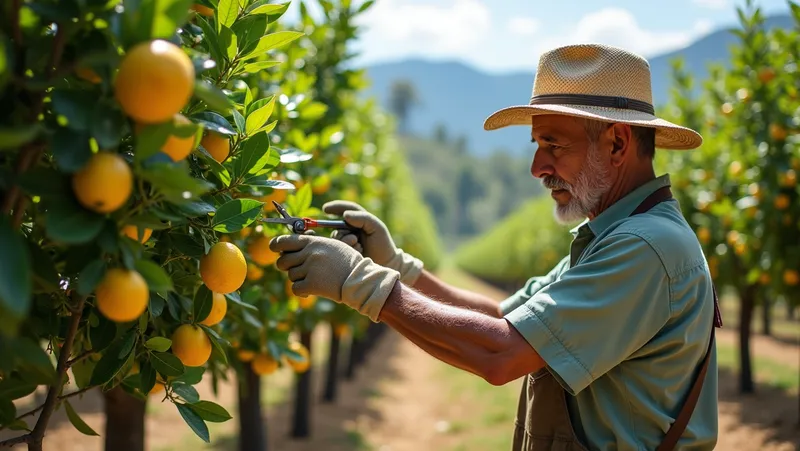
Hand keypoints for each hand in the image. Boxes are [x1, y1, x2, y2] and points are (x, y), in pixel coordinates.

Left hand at [269, 234, 400, 321]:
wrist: (359, 279)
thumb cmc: (347, 262)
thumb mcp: (332, 245)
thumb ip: (312, 244)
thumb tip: (291, 244)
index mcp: (313, 242)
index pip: (283, 241)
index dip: (275, 245)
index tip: (274, 248)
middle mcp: (309, 253)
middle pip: (283, 261)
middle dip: (287, 266)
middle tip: (299, 270)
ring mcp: (310, 269)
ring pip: (290, 276)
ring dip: (299, 279)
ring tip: (313, 279)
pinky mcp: (311, 284)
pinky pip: (295, 288)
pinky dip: (301, 291)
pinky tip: (310, 291)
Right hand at [322, 200, 423, 284]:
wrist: (385, 264)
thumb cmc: (382, 244)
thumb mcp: (376, 227)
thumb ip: (362, 218)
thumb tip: (345, 215)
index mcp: (360, 220)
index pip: (346, 209)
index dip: (335, 207)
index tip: (325, 209)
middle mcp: (351, 230)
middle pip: (337, 226)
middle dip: (343, 232)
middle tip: (355, 239)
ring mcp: (347, 241)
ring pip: (336, 237)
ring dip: (346, 241)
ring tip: (359, 246)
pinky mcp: (345, 252)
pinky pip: (338, 248)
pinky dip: (347, 249)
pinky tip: (358, 252)